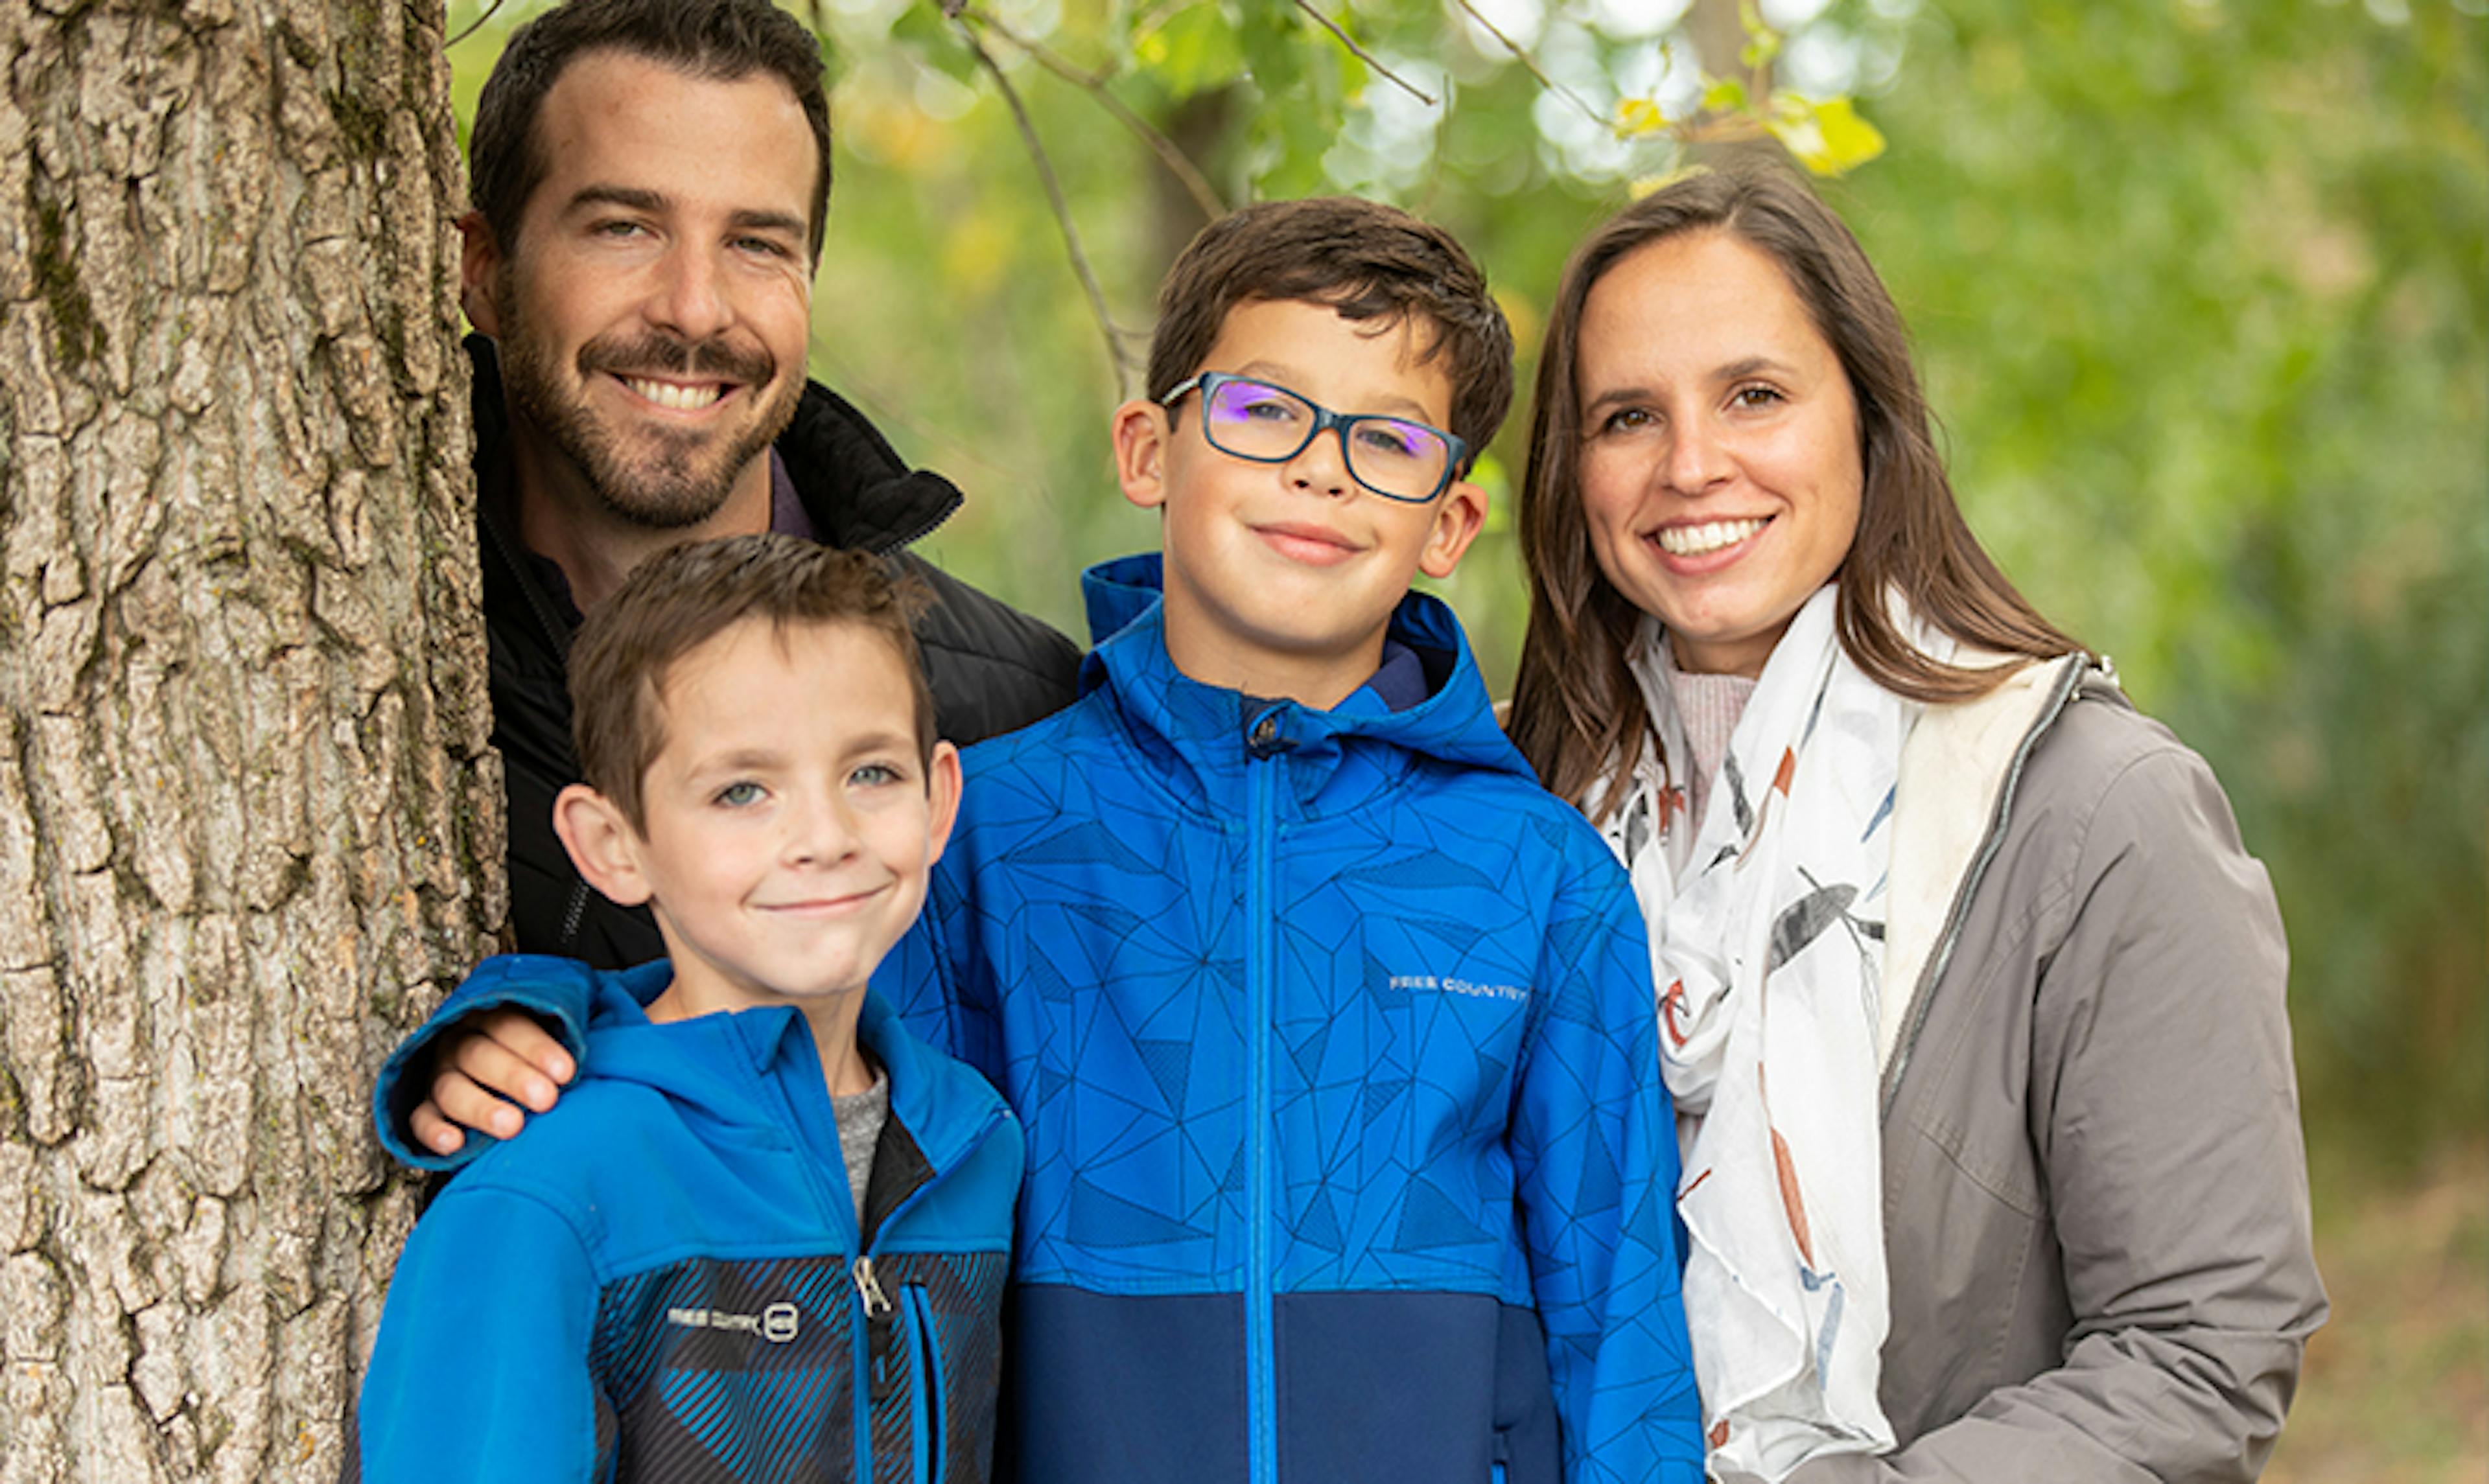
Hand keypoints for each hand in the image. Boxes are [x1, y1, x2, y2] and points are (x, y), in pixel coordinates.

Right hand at [408, 1008, 575, 1155]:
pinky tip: (455, 1144)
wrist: (499, 1065)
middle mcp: (459, 1043)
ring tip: (513, 1127)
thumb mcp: (550, 1032)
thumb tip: (608, 1042)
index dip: (536, 1048)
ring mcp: (439, 1075)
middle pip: (480, 1056)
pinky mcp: (426, 1107)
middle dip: (514, 1077)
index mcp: (489, 1016)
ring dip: (481, 1107)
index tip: (567, 1072)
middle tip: (547, 1099)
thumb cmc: (538, 1054)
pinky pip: (420, 1120)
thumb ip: (567, 1036)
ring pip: (451, 1089)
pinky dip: (434, 1132)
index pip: (509, 1026)